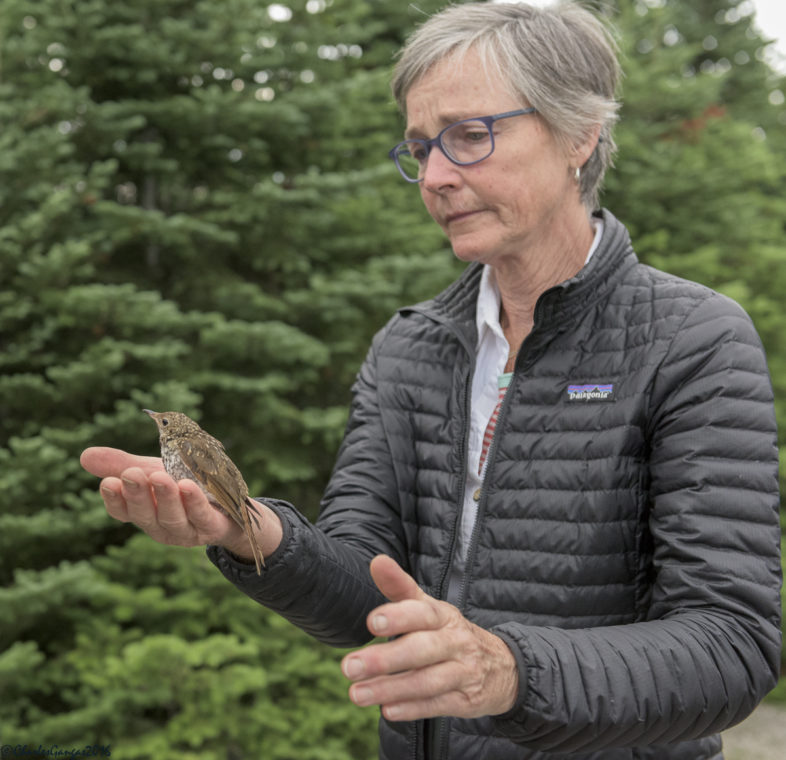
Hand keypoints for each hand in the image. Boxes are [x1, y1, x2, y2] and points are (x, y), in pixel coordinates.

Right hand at [80, 447, 281, 556]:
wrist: (227, 501)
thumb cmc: (182, 483)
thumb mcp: (151, 471)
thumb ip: (121, 464)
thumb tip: (84, 455)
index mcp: (143, 513)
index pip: (122, 511)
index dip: (115, 499)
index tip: (108, 482)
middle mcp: (161, 526)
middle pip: (145, 515)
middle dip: (138, 495)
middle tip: (131, 475)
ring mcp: (186, 530)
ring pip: (172, 518)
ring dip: (165, 498)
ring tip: (160, 476)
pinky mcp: (210, 527)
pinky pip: (201, 515)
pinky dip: (194, 501)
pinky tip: (188, 486)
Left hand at [341, 555, 518, 720]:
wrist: (504, 667)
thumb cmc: (449, 633)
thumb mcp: (429, 608)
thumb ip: (400, 587)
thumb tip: (376, 561)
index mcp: (443, 615)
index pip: (422, 613)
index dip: (398, 616)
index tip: (372, 622)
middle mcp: (456, 641)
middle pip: (422, 649)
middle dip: (385, 659)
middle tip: (349, 666)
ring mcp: (463, 672)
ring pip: (427, 681)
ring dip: (390, 689)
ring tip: (356, 694)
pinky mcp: (466, 700)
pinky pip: (437, 705)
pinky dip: (412, 708)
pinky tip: (387, 711)